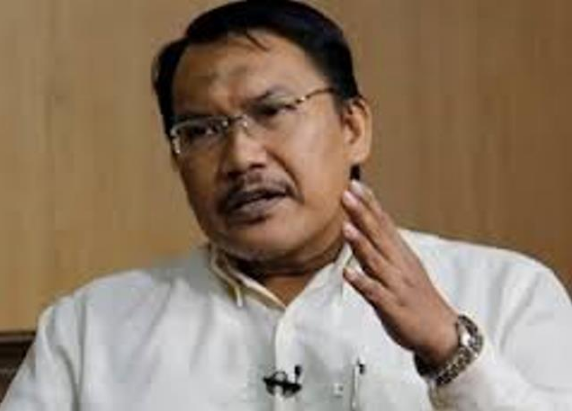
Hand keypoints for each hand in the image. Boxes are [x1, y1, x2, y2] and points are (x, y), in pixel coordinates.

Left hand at [341, 180, 457, 365]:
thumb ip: (382, 247)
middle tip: (347, 193)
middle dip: (362, 213)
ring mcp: (395, 284)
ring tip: (346, 226)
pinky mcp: (392, 306)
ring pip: (375, 261)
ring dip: (360, 243)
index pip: (384, 222)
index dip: (370, 203)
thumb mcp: (402, 266)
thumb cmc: (416, 296)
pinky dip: (362, 282)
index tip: (355, 184)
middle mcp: (398, 264)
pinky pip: (374, 293)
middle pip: (378, 235)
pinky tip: (348, 273)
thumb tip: (362, 226)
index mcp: (400, 253)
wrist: (441, 331)